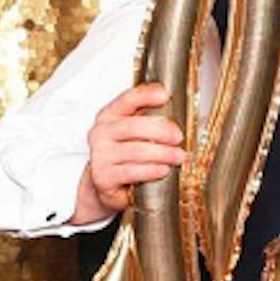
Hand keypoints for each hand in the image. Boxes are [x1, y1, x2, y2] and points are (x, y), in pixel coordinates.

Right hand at [72, 83, 185, 223]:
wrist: (107, 185)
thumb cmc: (125, 155)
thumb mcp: (134, 133)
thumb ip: (149, 118)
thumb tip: (178, 110)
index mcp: (109, 115)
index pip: (127, 100)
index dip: (146, 95)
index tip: (164, 95)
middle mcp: (101, 133)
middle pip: (133, 126)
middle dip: (161, 131)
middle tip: (178, 137)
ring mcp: (100, 155)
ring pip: (136, 151)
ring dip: (163, 153)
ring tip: (179, 156)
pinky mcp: (103, 177)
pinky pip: (132, 172)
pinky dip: (151, 171)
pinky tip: (164, 170)